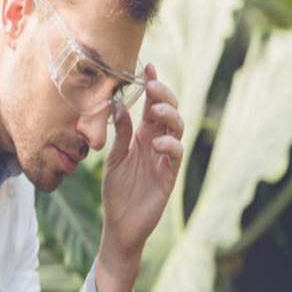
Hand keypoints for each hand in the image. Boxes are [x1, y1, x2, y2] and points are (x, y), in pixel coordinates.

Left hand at [98, 63, 183, 272]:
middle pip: (169, 111)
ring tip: (156, 110)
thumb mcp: (113, 158)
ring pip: (178, 129)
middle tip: (152, 86)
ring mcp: (165, 159)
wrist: (120, 225)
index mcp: (142, 136)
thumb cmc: (116, 191)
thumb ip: (120, 132)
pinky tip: (158, 142)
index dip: (153, 85)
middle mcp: (157, 143)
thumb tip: (119, 102)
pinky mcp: (169, 176)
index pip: (152, 105)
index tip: (148, 66)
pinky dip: (170, 145)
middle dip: (164, 95)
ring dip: (169, 115)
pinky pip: (176, 155)